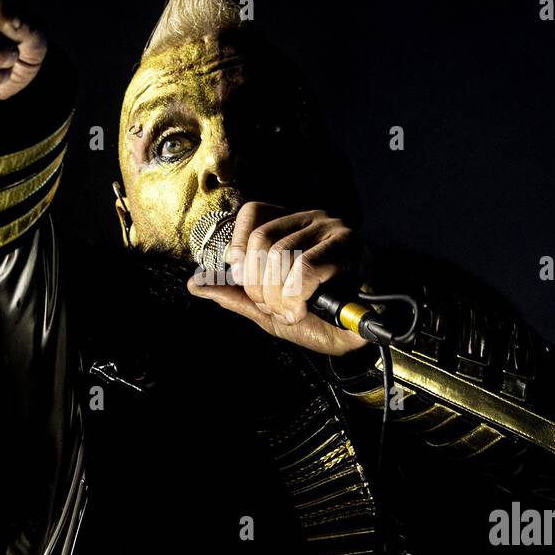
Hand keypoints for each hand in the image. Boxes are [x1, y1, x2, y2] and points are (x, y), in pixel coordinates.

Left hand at [186, 202, 370, 356]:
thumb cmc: (320, 320)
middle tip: (278, 307)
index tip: (252, 285)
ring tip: (294, 311)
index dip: (241, 250)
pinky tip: (304, 310)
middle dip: (261, 287)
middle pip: (261, 242)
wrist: (360, 340)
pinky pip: (304, 269)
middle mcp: (312, 220)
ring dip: (279, 297)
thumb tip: (195, 284)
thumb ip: (233, 296)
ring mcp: (332, 231)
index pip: (251, 214)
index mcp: (291, 227)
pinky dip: (296, 297)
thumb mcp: (268, 310)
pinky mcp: (350, 247)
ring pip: (280, 256)